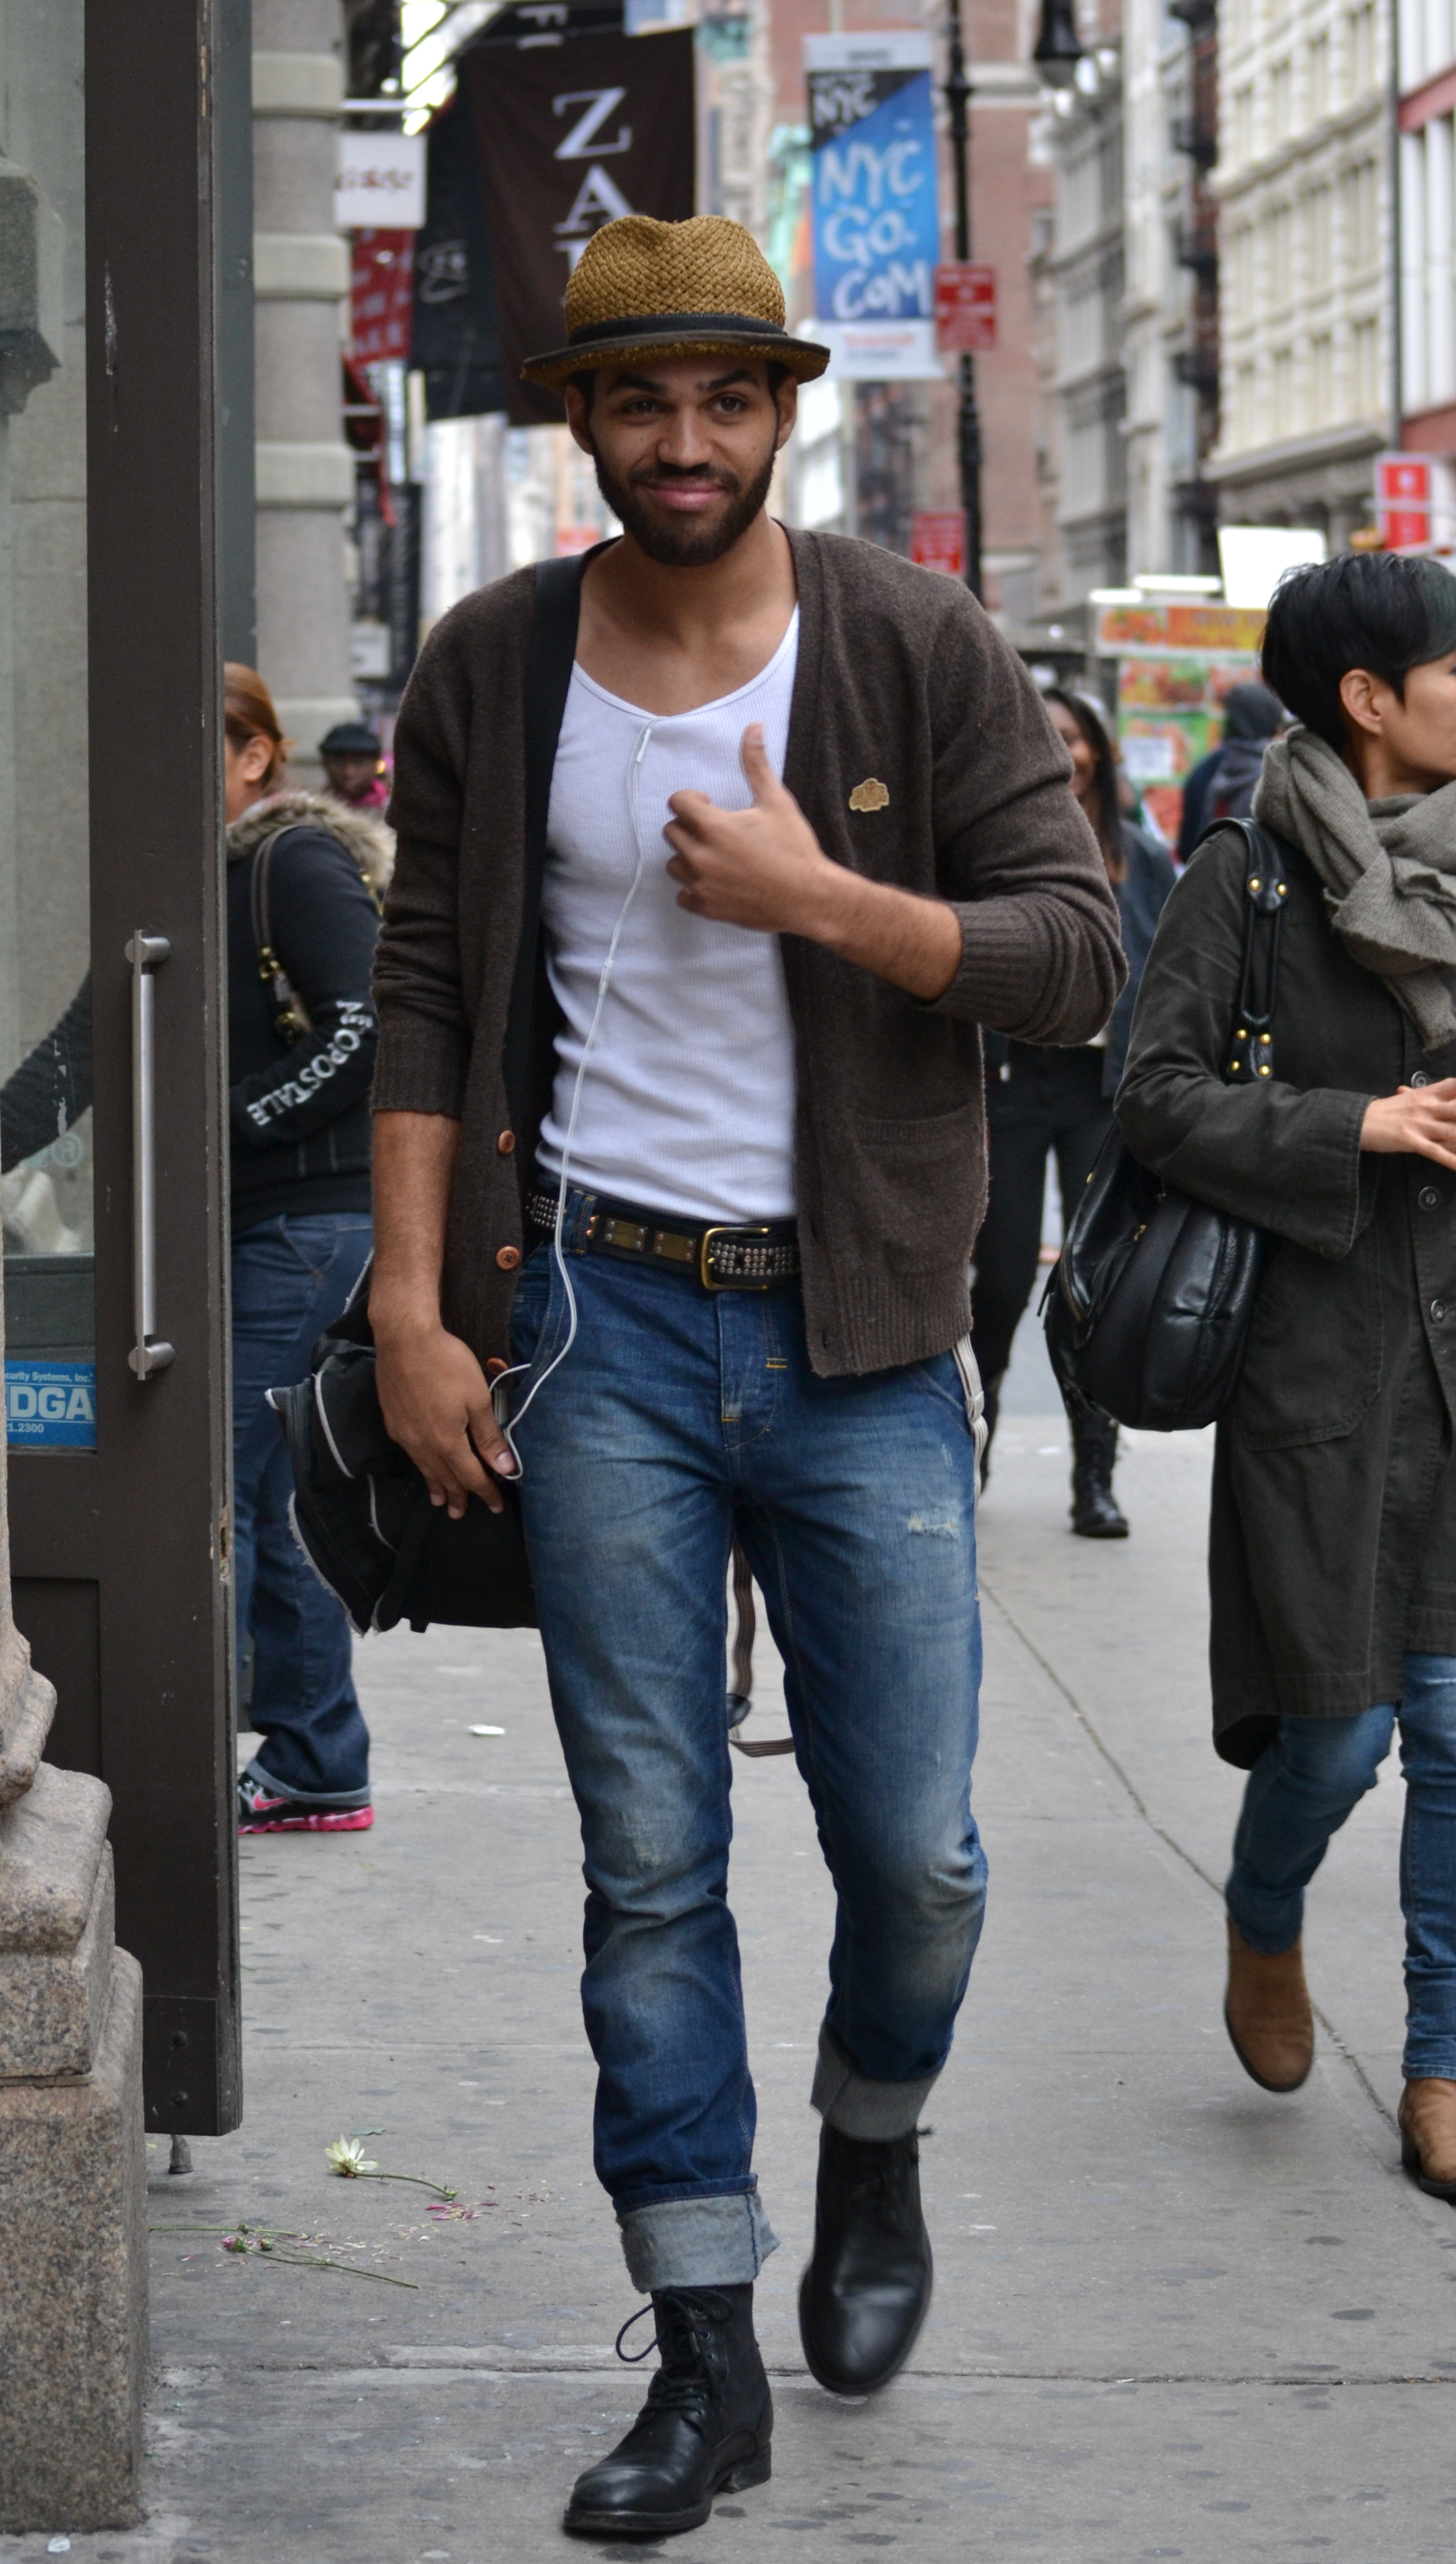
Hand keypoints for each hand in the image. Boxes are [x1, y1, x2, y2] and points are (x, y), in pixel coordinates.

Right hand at [371, 1316, 515, 1518]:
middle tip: (461, 1514)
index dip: (485, 1492)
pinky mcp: (392, 1421)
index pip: (470, 1477)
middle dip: (457, 1496)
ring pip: (424, 1468)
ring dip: (435, 1486)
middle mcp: (422, 1445)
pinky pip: (410, 1454)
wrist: (404, 1339)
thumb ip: (489, 1437)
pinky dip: (420, 1466)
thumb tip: (504, 1469)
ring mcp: (404, 1434)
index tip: (496, 1506)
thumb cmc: (446, 1364)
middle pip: (444, 1478)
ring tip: (440, 1500)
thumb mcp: (476, 1398)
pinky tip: (421, 1464)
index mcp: (447, 1442)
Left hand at [663, 725, 841, 936]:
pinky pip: (683, 895)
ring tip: (716, 856)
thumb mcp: (776, 801)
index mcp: (713, 826)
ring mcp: (701, 884)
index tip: (710, 804)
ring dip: (689, 856)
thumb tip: (753, 728)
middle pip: (671, 832)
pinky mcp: (707, 907)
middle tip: (717, 830)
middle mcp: (700, 856)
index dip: (692, 799)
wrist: (808, 897)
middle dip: (689, 826)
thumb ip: (756, 765)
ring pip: (674, 864)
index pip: (677, 803)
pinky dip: (694, 887)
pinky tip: (716, 880)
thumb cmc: (794, 848)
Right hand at [1360, 1078, 1455, 1170]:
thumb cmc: (1384, 1112)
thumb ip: (1425, 1095)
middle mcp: (1428, 1106)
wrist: (1359, 1121)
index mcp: (1427, 1095)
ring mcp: (1420, 1124)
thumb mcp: (1408, 1099)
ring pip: (1452, 1132)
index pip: (1453, 1085)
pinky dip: (1450, 1160)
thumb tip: (1434, 1088)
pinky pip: (1436, 1152)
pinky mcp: (1412, 1141)